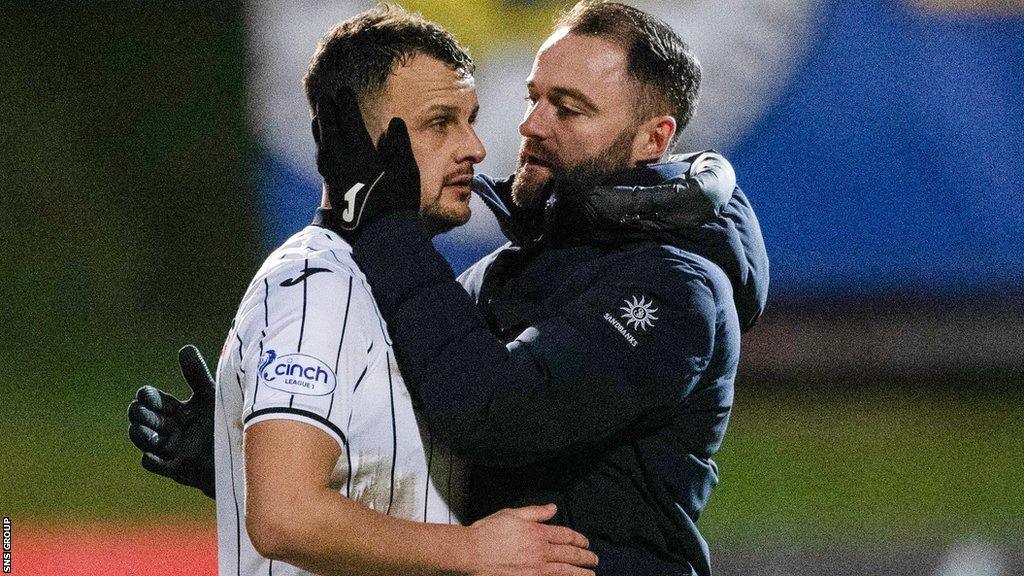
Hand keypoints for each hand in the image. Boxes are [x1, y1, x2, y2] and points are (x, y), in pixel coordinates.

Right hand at [127, 345, 216, 498]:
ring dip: (139, 434)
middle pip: (143, 418)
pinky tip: (150, 455)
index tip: (147, 394)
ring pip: (143, 440)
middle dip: (139, 413)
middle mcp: (170, 429)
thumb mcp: (210, 396)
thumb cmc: (224, 423)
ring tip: (145, 430)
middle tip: (142, 410)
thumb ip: (196, 375)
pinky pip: (154, 465)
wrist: (243, 452)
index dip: (147, 397)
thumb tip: (185, 348)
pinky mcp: (177, 468)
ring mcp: (171, 449)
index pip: (153, 400)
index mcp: (177, 410)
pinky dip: (149, 460)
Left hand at [313, 87, 419, 240]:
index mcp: (360, 151)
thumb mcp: (406, 170)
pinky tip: (323, 151)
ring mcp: (334, 175)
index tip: (343, 90)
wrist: (379, 234)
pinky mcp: (333, 189)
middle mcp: (341, 160)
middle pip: (330, 129)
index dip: (346, 103)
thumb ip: (399, 143)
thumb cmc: (397, 200)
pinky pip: (323, 162)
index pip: (349, 119)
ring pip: (323, 146)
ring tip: (318, 119)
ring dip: (320, 130)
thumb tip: (394, 122)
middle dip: (328, 112)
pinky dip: (321, 149)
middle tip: (325, 98)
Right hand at [467, 504, 597, 575]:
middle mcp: (540, 552)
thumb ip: (535, 512)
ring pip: (565, 571)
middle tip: (594, 560)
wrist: (470, 553)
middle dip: (585, 557)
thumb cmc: (487, 533)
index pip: (565, 535)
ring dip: (580, 573)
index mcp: (537, 532)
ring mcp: (535, 570)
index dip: (579, 539)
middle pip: (569, 554)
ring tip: (591, 575)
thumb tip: (553, 508)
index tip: (586, 543)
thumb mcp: (511, 514)